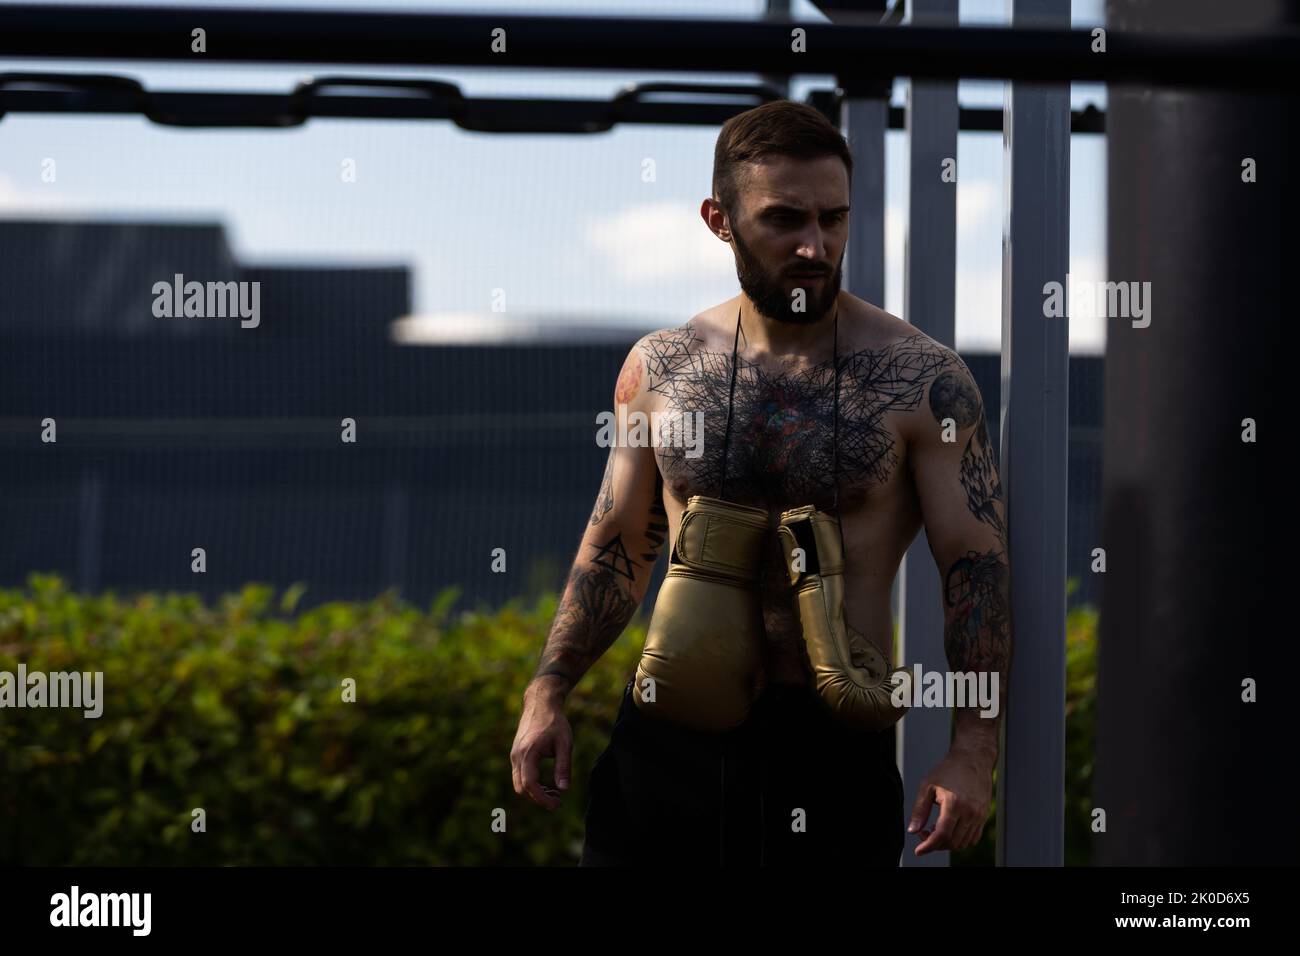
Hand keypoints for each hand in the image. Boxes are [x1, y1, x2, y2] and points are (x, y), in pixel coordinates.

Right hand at [510, 682, 572, 810]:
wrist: (540, 702)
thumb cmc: (555, 722)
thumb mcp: (565, 744)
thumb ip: (563, 767)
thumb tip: (564, 790)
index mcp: (528, 753)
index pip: (531, 785)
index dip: (543, 799)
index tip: (558, 805)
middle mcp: (517, 756)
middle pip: (522, 788)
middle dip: (539, 798)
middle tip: (558, 800)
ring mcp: (514, 755)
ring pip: (519, 783)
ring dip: (535, 792)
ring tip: (555, 791)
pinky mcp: (516, 754)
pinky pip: (520, 775)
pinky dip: (531, 783)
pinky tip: (547, 783)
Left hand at [907, 748, 993, 854]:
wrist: (973, 759)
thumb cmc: (948, 770)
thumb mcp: (927, 786)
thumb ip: (920, 810)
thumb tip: (913, 831)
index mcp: (954, 803)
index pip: (942, 835)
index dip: (928, 846)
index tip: (918, 851)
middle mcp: (970, 812)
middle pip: (952, 842)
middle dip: (936, 844)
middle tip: (924, 833)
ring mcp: (979, 815)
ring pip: (963, 843)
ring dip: (948, 843)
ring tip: (936, 828)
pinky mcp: (984, 816)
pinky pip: (973, 838)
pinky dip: (960, 839)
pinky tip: (949, 828)